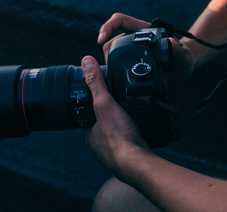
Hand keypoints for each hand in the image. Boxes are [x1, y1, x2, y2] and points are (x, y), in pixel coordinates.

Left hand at [81, 56, 148, 175]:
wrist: (139, 163)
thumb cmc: (120, 138)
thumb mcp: (105, 103)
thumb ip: (96, 83)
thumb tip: (86, 62)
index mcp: (89, 135)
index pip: (87, 115)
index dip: (93, 103)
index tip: (101, 94)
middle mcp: (99, 147)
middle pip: (102, 125)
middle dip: (110, 115)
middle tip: (120, 104)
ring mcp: (114, 154)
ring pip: (116, 135)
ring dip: (123, 126)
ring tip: (131, 116)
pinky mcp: (130, 158)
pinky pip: (130, 143)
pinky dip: (134, 136)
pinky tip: (140, 131)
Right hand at [98, 13, 196, 80]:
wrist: (183, 68)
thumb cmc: (184, 59)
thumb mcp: (184, 57)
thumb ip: (180, 51)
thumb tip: (171, 43)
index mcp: (144, 30)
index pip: (120, 20)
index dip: (108, 26)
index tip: (101, 39)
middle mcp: (135, 36)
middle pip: (112, 37)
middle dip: (107, 49)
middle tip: (110, 64)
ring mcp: (131, 47)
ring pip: (112, 49)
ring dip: (110, 59)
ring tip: (115, 74)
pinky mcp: (130, 58)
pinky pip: (116, 60)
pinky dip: (113, 68)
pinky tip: (115, 79)